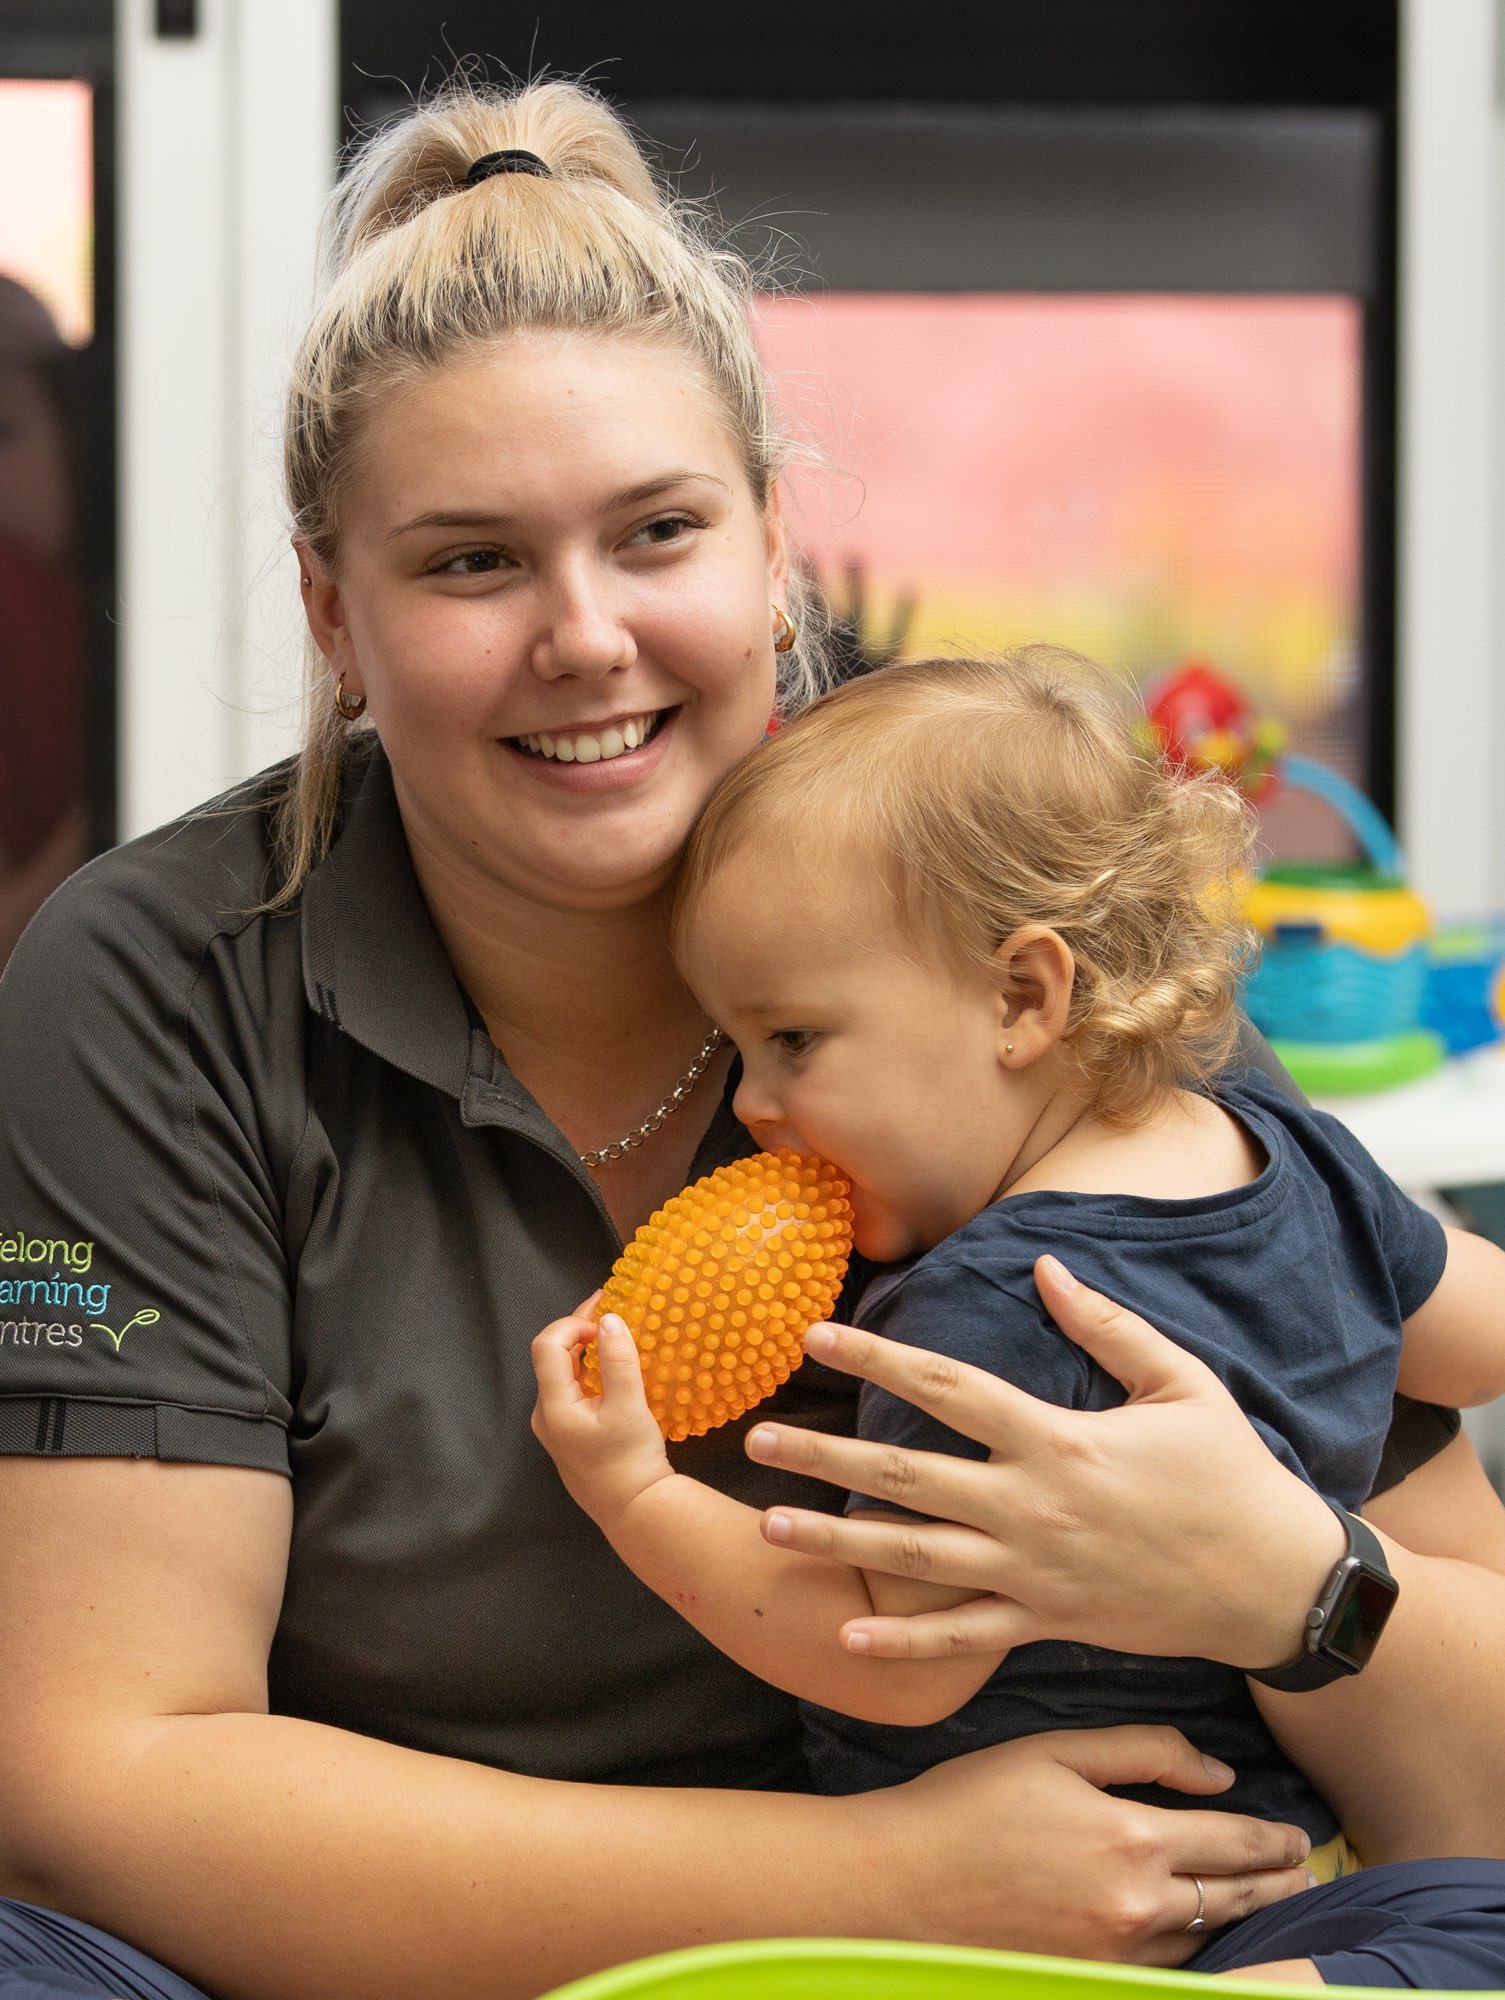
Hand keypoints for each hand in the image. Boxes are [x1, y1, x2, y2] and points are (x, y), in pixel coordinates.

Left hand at [530, 1305, 671, 1528]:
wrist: (634, 1510)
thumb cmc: (630, 1460)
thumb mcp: (629, 1406)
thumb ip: (618, 1360)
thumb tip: (609, 1319)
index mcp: (553, 1406)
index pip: (547, 1345)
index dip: (572, 1323)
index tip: (605, 1323)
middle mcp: (546, 1413)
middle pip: (551, 1356)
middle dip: (578, 1327)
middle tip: (609, 1306)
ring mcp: (556, 1425)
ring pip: (562, 1372)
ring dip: (584, 1347)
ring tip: (611, 1329)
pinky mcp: (570, 1433)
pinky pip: (572, 1388)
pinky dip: (589, 1368)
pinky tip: (611, 1364)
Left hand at [747, 1255, 1342, 1669]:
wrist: (1276, 1585)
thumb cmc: (1233, 1474)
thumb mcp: (1182, 1383)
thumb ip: (1108, 1325)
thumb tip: (1045, 1266)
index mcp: (1059, 1439)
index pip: (947, 1389)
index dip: (877, 1359)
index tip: (815, 1337)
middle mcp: (1032, 1508)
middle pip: (908, 1477)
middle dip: (826, 1458)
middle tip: (758, 1441)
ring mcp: (1035, 1573)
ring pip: (916, 1558)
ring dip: (838, 1542)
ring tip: (768, 1526)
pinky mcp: (1048, 1623)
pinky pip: (964, 1636)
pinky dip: (905, 1638)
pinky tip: (845, 1633)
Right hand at [862, 1723, 1312, 1965]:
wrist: (903, 1883)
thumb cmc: (974, 1803)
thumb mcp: (1056, 1752)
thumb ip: (1144, 1752)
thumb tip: (1219, 1773)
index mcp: (1132, 1839)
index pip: (1232, 1843)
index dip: (1273, 1839)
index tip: (1298, 1836)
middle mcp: (1137, 1906)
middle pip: (1234, 1898)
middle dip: (1277, 1882)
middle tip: (1305, 1872)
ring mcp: (1116, 1954)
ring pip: (1207, 1938)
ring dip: (1248, 1919)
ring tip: (1272, 1902)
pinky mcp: (1091, 1979)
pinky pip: (1167, 1967)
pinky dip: (1200, 1948)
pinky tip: (1209, 1936)